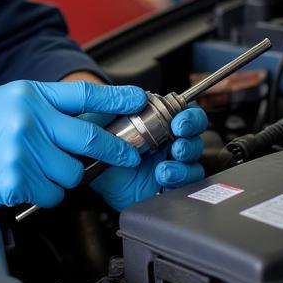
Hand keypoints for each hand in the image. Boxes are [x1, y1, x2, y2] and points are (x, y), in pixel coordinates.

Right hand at [0, 80, 146, 210]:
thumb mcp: (6, 101)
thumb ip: (43, 108)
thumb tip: (82, 118)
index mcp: (29, 96)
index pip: (83, 95)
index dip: (116, 98)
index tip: (139, 100)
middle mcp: (30, 121)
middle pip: (90, 138)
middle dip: (117, 150)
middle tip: (129, 156)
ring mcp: (25, 152)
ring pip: (73, 173)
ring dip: (64, 177)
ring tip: (40, 169)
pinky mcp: (18, 180)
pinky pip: (52, 194)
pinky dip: (45, 193)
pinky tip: (25, 182)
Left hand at [89, 106, 206, 210]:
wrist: (87, 174)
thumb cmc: (96, 142)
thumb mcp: (101, 118)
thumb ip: (118, 104)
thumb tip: (138, 96)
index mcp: (158, 123)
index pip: (186, 115)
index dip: (190, 117)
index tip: (179, 123)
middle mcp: (166, 143)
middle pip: (195, 139)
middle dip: (191, 142)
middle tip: (177, 146)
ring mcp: (169, 165)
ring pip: (194, 163)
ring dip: (184, 164)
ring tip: (164, 169)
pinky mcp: (167, 185)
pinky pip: (187, 184)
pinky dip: (179, 180)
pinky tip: (162, 177)